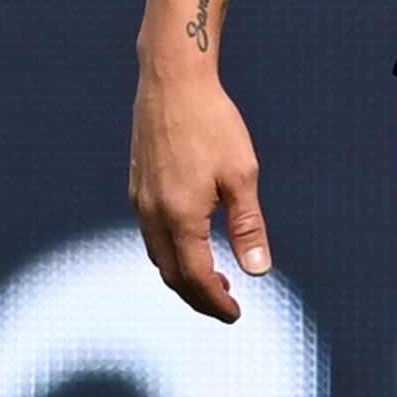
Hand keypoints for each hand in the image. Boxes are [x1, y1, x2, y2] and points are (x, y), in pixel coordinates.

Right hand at [129, 65, 270, 320]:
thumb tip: (259, 270)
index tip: (235, 314)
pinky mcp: (138, 187)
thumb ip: (248, 225)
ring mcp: (140, 201)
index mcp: (179, 217)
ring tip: (213, 279)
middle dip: (197, 296)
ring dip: (183, 276)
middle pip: (171, 274)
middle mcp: (152, 215)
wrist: (172, 83)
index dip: (215, 302)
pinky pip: (151, 235)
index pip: (194, 278)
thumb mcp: (241, 174)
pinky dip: (170, 252)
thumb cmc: (212, 124)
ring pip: (157, 256)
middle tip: (225, 305)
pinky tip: (190, 244)